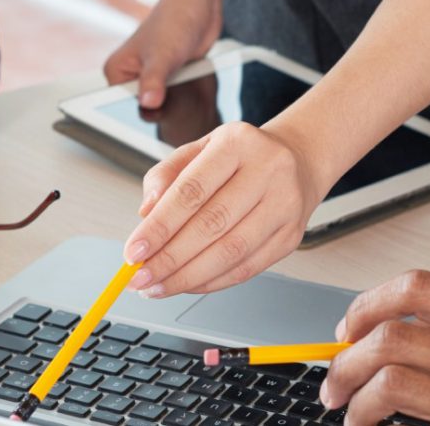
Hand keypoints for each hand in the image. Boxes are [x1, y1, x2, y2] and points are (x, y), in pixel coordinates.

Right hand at [104, 0, 225, 108]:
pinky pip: (172, 96)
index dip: (141, 106)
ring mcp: (146, 76)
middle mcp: (128, 75)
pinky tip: (188, 78)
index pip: (120, 105)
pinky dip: (182, 91)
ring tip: (181, 77)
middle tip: (173, 83)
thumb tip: (148, 104)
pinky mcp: (164, 76)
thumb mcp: (163, 55)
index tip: (157, 101)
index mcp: (116, 71)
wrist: (199, 4)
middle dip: (160, 102)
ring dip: (174, 97)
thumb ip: (153, 81)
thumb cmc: (176, 21)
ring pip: (159, 103)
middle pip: (142, 107)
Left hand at [123, 122, 324, 295]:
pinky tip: (187, 285)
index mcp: (237, 143)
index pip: (190, 191)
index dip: (159, 227)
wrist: (297, 159)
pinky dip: (212, 282)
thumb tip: (145, 213)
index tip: (133, 252)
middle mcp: (267, 170)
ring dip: (188, 277)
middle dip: (169, 259)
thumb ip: (164, 177)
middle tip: (140, 277)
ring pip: (231, 252)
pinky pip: (247, 268)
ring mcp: (285, 204)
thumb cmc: (238, 157)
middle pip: (211, 225)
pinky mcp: (292, 235)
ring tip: (158, 286)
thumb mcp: (197, 150)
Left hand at [323, 270, 429, 424]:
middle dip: (346, 361)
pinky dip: (369, 417)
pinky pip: (399, 412)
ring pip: (389, 375)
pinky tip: (371, 425)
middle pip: (392, 335)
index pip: (418, 287)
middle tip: (336, 383)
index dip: (368, 305)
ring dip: (355, 395)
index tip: (347, 332)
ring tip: (353, 412)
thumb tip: (371, 331)